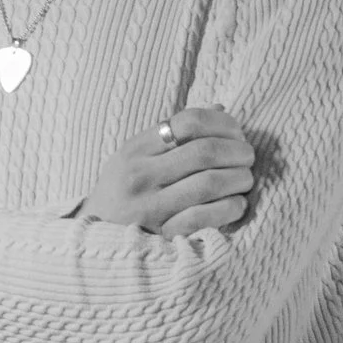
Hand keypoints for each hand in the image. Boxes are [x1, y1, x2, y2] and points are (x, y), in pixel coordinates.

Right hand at [81, 105, 255, 235]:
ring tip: (244, 179)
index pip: (188, 122)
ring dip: (240, 179)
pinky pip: (206, 217)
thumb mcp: (137, 154)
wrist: (95, 231)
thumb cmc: (125, 188)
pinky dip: (231, 208)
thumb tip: (220, 109)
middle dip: (238, 152)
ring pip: (210, 184)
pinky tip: (235, 204)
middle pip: (204, 152)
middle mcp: (140, 175)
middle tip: (248, 157)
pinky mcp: (162, 233)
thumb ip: (175, 133)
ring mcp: (150, 206)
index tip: (236, 133)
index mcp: (135, 149)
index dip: (223, 124)